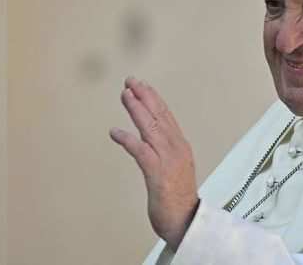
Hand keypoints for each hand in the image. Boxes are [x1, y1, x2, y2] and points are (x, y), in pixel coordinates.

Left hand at [110, 77, 198, 250]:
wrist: (187, 221)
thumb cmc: (177, 199)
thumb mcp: (173, 169)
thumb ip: (163, 152)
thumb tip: (147, 141)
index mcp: (180, 147)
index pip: (167, 116)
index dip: (153, 99)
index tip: (142, 86)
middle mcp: (176, 149)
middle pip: (160, 116)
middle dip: (145, 96)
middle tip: (131, 81)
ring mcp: (168, 160)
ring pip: (151, 128)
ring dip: (137, 110)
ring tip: (125, 95)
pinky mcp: (158, 173)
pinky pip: (141, 152)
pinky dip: (128, 140)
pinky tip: (115, 132)